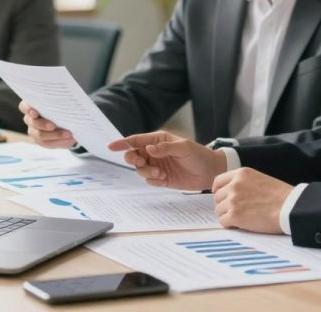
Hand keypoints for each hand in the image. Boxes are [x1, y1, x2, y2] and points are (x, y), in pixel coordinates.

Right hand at [20, 100, 73, 147]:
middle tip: (53, 126)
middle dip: (43, 124)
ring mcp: (34, 130)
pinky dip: (58, 141)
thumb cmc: (63, 110)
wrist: (68, 124)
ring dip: (55, 134)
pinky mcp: (40, 140)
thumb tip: (65, 103)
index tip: (35, 113)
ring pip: (39, 134)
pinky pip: (46, 142)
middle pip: (32, 122)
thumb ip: (58, 104)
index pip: (24, 107)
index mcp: (32, 106)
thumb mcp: (62, 105)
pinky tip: (67, 138)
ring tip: (68, 134)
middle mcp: (30, 118)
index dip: (27, 109)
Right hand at [106, 131, 226, 190]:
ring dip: (147, 173)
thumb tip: (149, 148)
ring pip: (140, 170)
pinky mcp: (161, 178)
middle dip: (134, 160)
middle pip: (133, 156)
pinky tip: (164, 179)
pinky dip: (153, 181)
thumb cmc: (198, 155)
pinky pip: (149, 180)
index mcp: (158, 140)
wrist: (210, 172)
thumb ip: (165, 148)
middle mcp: (154, 152)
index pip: (136, 140)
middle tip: (141, 163)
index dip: (122, 143)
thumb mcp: (183, 147)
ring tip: (161, 174)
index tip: (111, 146)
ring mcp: (157, 165)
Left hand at [212, 168, 292, 233]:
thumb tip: (230, 193)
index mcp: (241, 174)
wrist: (290, 207)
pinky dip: (231, 225)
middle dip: (225, 205)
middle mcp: (234, 185)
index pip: (218, 181)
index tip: (222, 198)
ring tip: (243, 218)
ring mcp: (233, 200)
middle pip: (217, 198)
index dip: (218, 191)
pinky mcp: (235, 215)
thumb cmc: (280, 196)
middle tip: (237, 211)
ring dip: (228, 216)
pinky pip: (223, 222)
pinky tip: (242, 224)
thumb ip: (243, 183)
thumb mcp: (259, 179)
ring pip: (219, 210)